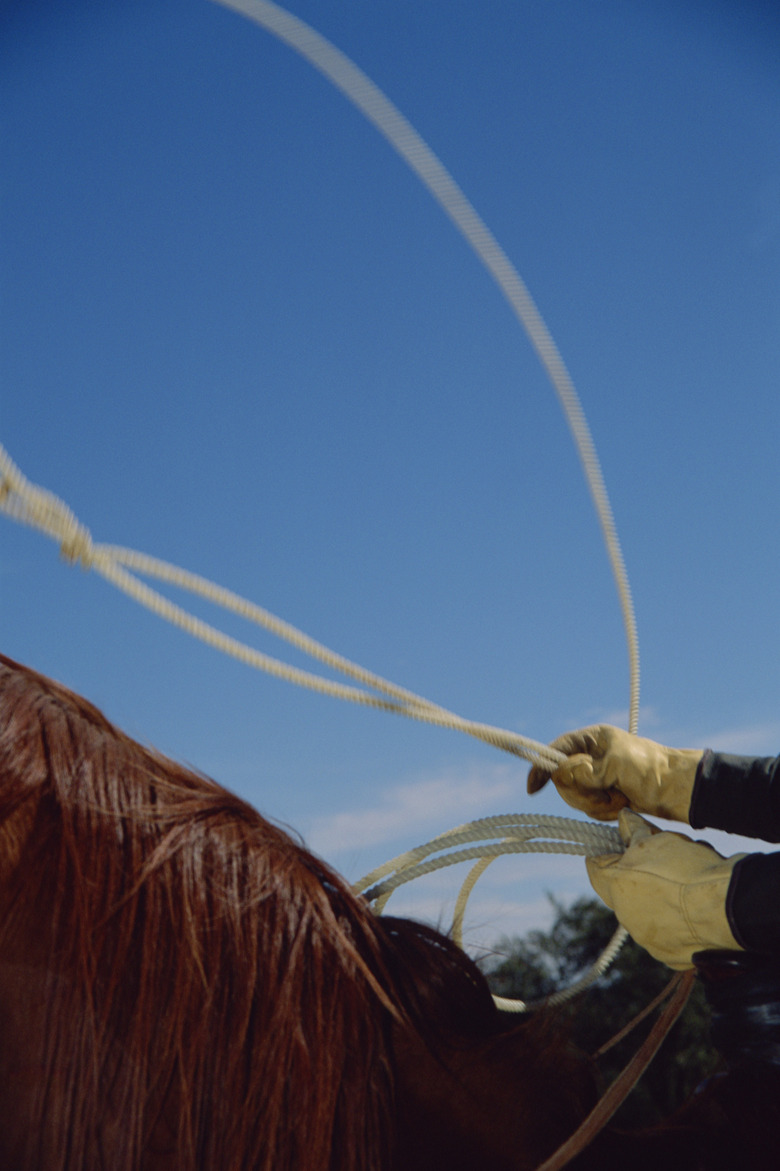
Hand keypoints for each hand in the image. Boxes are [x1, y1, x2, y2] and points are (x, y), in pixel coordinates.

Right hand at [526, 725, 701, 822]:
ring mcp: (598, 777)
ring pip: (576, 797)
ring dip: (596, 803)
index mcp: (592, 739)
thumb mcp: (614, 764)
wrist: (676, 791)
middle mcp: (591, 757)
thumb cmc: (649, 769)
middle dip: (581, 792)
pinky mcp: (605, 795)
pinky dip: (604, 811)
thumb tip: (560, 775)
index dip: (542, 767)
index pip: (557, 750)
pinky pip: (589, 808)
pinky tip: (622, 805)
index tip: (533, 789)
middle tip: (603, 793)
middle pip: (563, 779)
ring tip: (618, 799)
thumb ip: (583, 771)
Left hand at [586, 810, 743, 969]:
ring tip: (686, 884)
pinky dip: (678, 922)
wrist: (727, 908)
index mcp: (615, 886)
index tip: (621, 844)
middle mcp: (626, 917)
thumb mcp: (657, 841)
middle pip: (622, 889)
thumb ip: (634, 831)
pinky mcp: (670, 956)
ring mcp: (647, 940)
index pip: (595, 866)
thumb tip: (623, 819)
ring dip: (658, 898)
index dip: (607, 852)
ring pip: (646, 912)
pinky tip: (695, 908)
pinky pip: (669, 934)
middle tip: (663, 859)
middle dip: (637, 874)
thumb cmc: (688, 871)